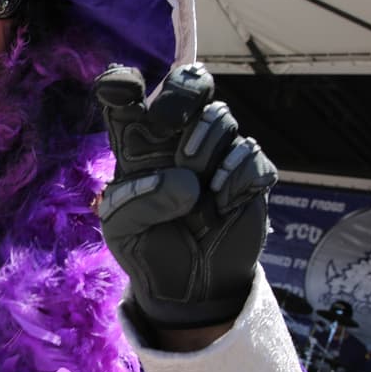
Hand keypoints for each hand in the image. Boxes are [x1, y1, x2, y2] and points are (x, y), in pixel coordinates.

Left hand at [95, 62, 276, 328]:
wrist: (189, 288)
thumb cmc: (148, 247)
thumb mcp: (122, 230)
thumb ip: (139, 202)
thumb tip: (186, 182)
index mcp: (137, 144)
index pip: (126, 99)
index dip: (121, 84)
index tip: (119, 88)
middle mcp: (178, 138)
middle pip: (189, 83)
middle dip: (182, 92)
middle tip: (168, 120)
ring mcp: (217, 152)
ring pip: (221, 116)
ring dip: (205, 148)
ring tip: (195, 194)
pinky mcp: (249, 173)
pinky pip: (251, 153)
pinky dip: (237, 178)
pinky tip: (221, 206)